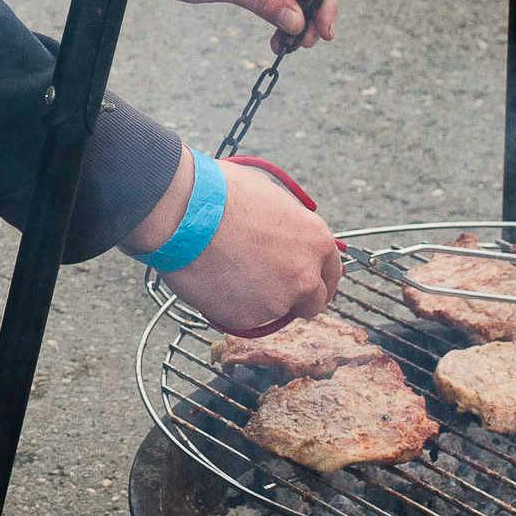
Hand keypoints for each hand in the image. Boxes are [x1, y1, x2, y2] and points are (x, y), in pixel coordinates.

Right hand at [127, 156, 341, 336]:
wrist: (184, 212)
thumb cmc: (222, 195)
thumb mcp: (271, 196)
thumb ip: (289, 224)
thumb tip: (286, 230)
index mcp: (316, 241)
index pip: (332, 272)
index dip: (317, 276)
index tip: (307, 281)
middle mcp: (305, 275)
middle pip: (314, 302)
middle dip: (296, 298)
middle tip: (269, 286)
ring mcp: (278, 301)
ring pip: (275, 312)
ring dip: (260, 301)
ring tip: (230, 274)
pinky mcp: (248, 319)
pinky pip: (244, 320)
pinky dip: (232, 308)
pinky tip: (215, 282)